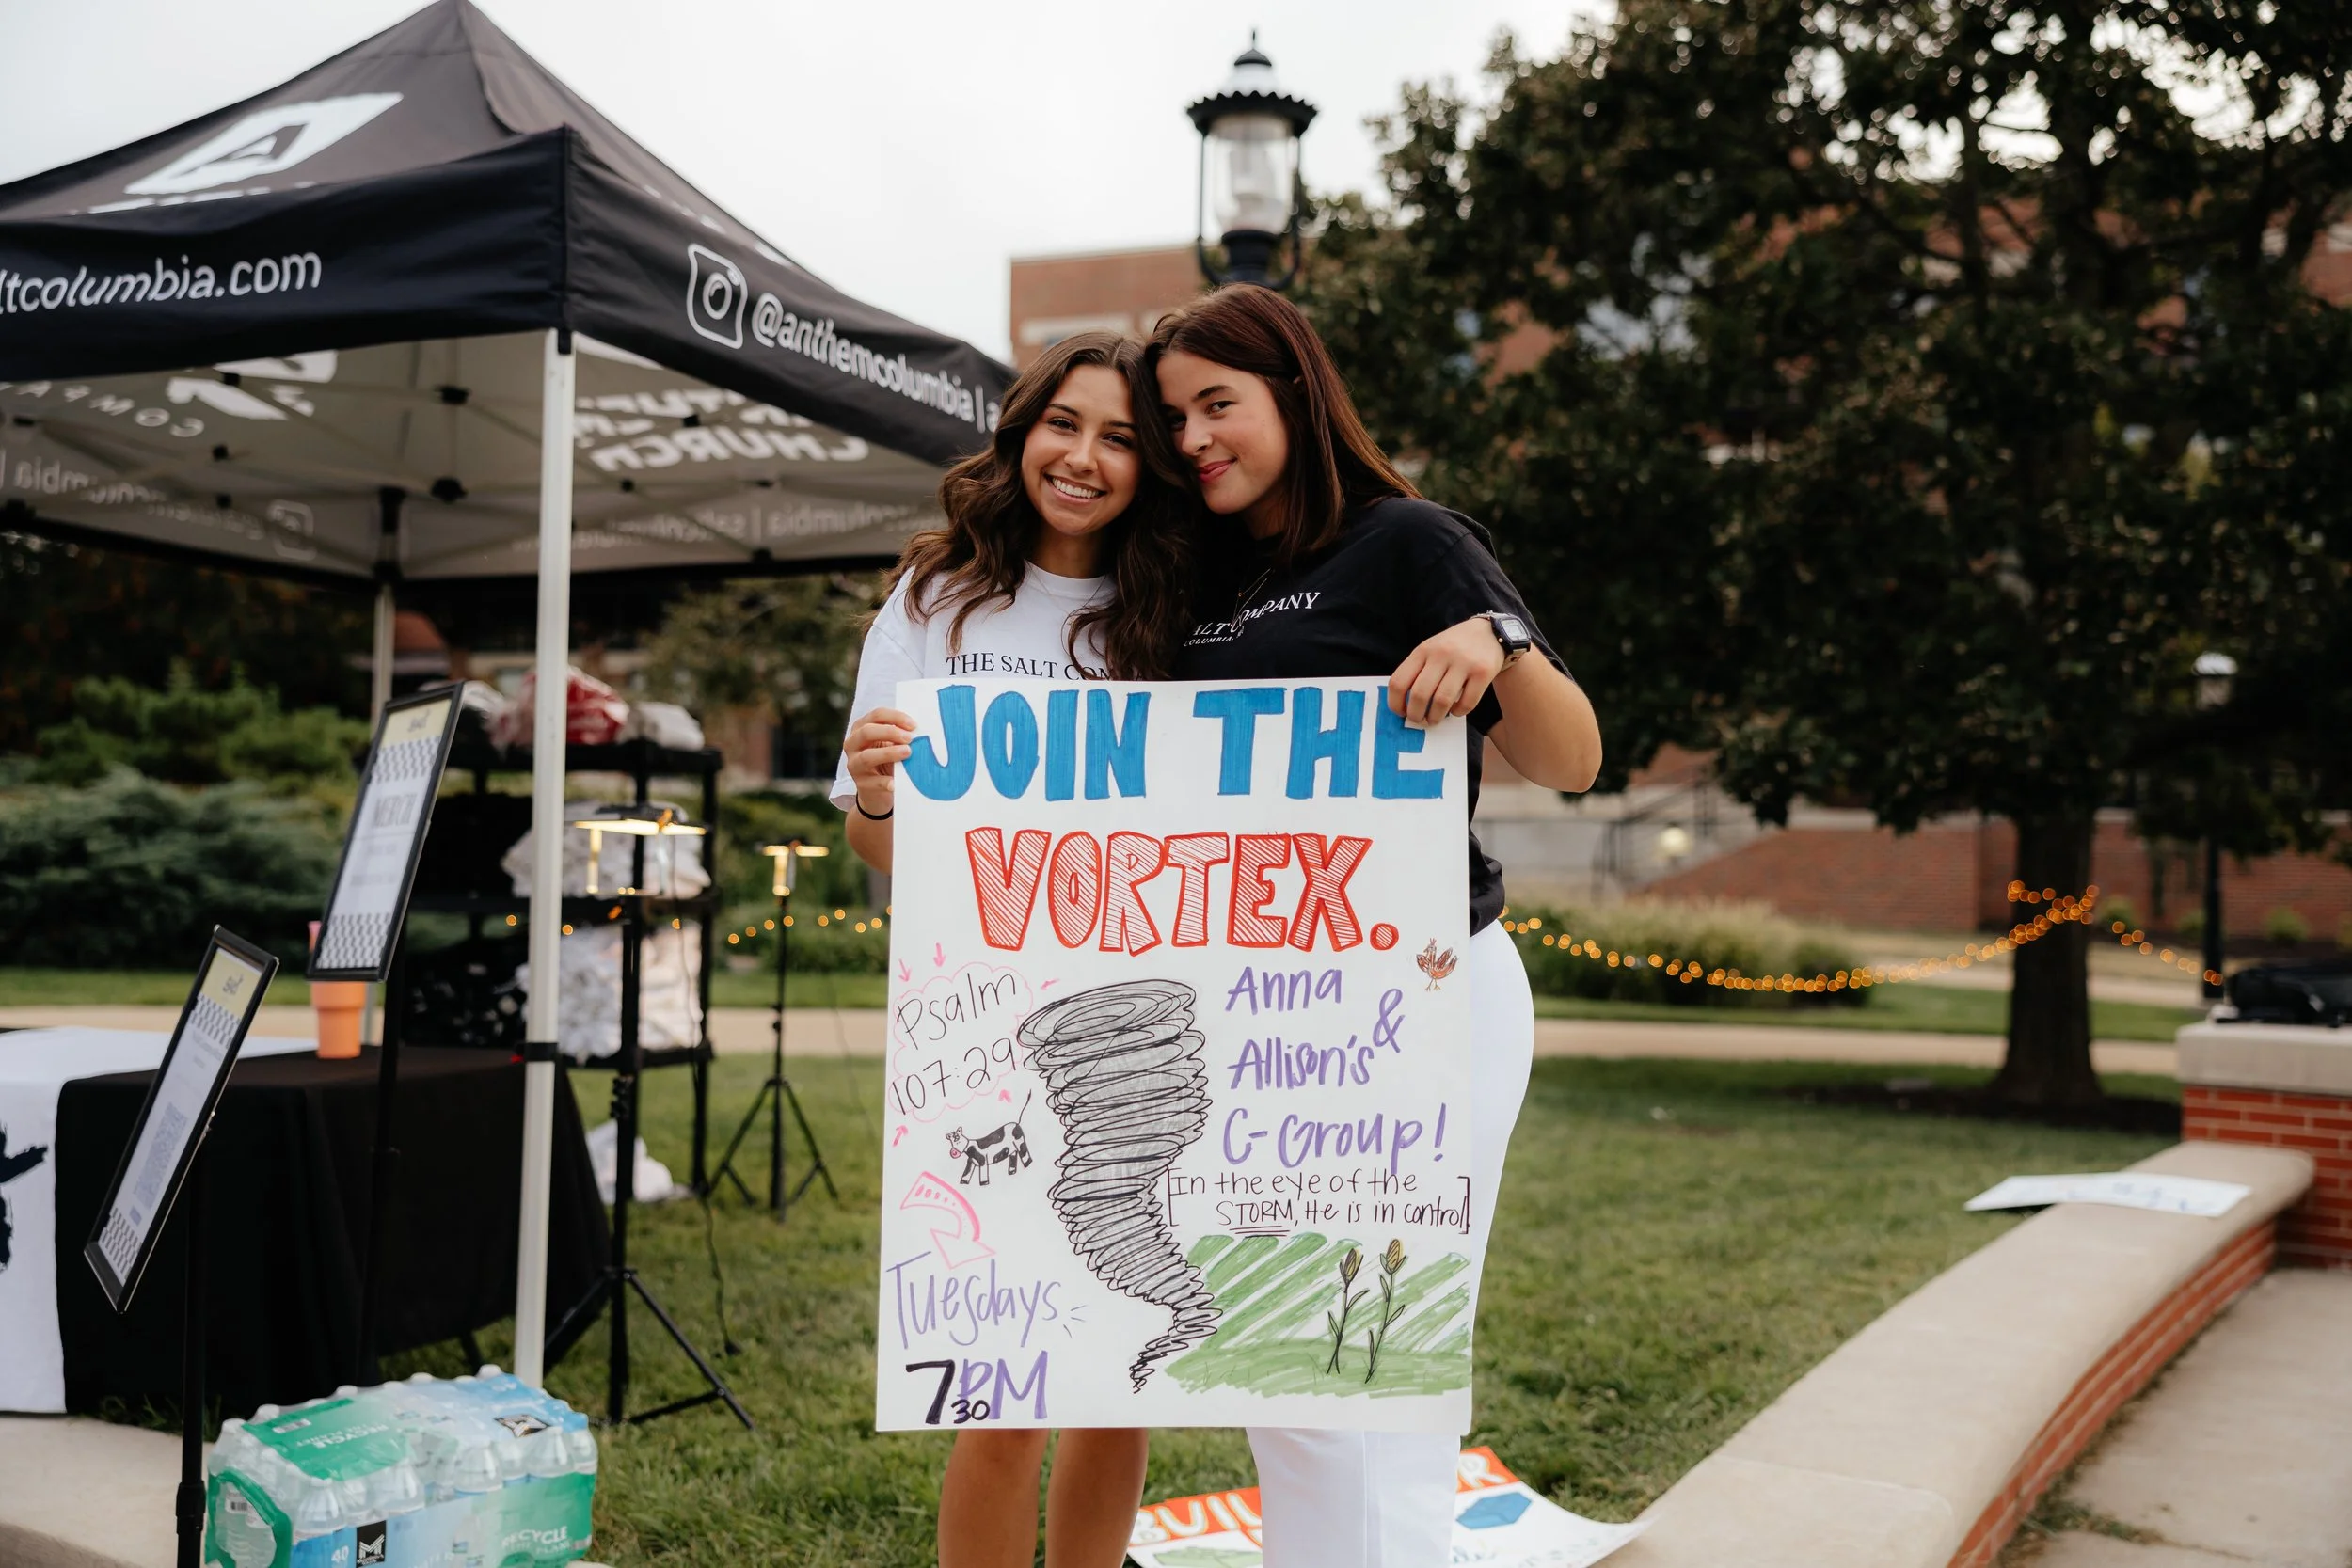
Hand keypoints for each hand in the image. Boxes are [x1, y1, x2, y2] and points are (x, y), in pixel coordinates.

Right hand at [844, 706, 915, 812]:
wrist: (879, 791)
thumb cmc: (888, 761)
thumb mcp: (892, 744)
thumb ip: (901, 736)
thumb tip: (921, 730)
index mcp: (861, 728)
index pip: (876, 715)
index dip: (895, 717)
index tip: (913, 725)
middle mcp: (853, 744)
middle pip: (867, 732)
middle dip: (890, 732)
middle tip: (910, 738)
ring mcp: (854, 764)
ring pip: (867, 756)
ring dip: (888, 753)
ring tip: (907, 753)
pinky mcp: (861, 784)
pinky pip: (872, 782)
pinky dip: (885, 782)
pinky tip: (895, 783)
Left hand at [1388, 618, 1505, 727]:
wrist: (1489, 633)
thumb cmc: (1454, 647)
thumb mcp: (1431, 650)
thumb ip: (1418, 671)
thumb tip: (1404, 705)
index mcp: (1423, 650)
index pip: (1399, 681)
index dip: (1395, 703)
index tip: (1400, 713)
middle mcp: (1441, 654)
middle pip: (1419, 694)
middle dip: (1415, 715)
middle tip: (1418, 721)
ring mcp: (1463, 663)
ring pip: (1442, 701)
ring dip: (1435, 717)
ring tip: (1434, 719)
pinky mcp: (1483, 672)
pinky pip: (1466, 702)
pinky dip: (1458, 712)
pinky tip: (1456, 710)